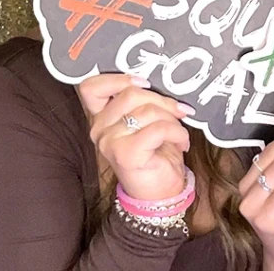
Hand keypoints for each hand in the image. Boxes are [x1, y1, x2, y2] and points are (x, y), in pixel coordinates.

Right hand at [78, 73, 192, 200]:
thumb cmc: (156, 154)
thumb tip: (162, 80)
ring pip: (146, 110)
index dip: (118, 78)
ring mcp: (109, 142)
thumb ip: (143, 101)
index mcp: (101, 117)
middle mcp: (99, 129)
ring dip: (172, 119)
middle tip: (179, 112)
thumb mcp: (147, 121)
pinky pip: (157, 128)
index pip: (91, 87)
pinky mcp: (126, 154)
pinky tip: (182, 142)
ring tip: (179, 132)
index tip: (144, 83)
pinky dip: (177, 132)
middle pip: (130, 93)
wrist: (160, 194)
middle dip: (162, 100)